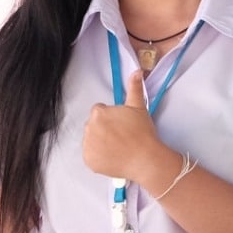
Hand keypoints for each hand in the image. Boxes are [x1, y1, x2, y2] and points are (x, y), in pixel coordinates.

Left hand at [81, 69, 173, 186]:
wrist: (144, 159)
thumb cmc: (142, 133)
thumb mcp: (138, 107)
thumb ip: (134, 88)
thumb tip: (137, 72)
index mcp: (98, 113)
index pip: (99, 112)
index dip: (111, 118)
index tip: (121, 125)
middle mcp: (89, 128)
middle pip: (94, 126)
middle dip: (104, 129)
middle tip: (121, 137)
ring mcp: (88, 145)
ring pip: (92, 140)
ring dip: (100, 142)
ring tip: (118, 147)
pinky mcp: (89, 160)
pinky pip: (91, 156)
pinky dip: (99, 157)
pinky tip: (113, 156)